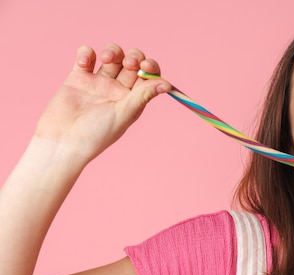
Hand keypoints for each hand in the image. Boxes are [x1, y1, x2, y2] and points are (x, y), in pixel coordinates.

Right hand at [33, 44, 170, 163]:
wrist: (62, 141)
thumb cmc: (96, 134)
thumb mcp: (124, 114)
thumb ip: (143, 96)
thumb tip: (168, 84)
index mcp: (133, 100)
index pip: (149, 77)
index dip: (151, 67)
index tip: (146, 66)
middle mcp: (118, 90)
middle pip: (132, 62)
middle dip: (134, 56)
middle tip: (129, 63)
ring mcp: (98, 82)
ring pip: (111, 56)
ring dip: (113, 51)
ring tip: (106, 59)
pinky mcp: (77, 77)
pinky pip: (86, 56)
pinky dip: (86, 53)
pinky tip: (83, 64)